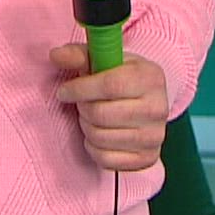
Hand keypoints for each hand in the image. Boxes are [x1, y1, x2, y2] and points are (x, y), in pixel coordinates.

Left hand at [49, 44, 167, 171]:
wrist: (148, 105)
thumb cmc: (122, 79)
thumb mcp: (105, 60)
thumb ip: (79, 55)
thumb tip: (56, 55)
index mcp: (151, 77)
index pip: (111, 85)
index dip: (81, 89)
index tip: (64, 91)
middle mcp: (158, 108)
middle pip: (102, 114)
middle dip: (82, 108)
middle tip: (80, 103)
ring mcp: (154, 136)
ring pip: (100, 137)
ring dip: (86, 127)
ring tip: (90, 117)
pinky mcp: (146, 159)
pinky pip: (105, 158)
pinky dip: (93, 147)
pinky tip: (98, 134)